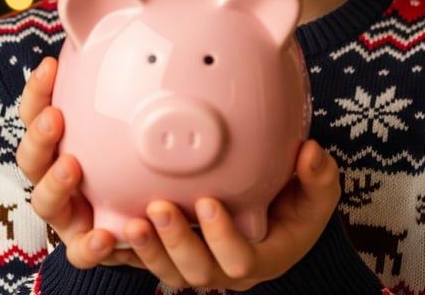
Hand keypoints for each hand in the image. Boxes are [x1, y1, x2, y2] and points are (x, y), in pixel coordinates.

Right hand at [17, 57, 128, 267]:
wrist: (147, 208)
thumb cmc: (129, 151)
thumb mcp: (126, 114)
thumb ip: (120, 78)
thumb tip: (125, 24)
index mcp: (58, 141)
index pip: (37, 112)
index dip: (37, 91)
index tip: (50, 66)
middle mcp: (55, 174)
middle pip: (31, 157)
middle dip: (38, 136)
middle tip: (54, 118)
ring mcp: (68, 212)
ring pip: (46, 202)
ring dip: (54, 184)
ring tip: (70, 168)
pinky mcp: (86, 244)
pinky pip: (81, 251)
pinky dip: (89, 246)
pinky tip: (105, 235)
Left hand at [119, 140, 340, 289]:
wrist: (274, 213)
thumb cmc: (296, 204)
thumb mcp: (316, 193)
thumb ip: (318, 177)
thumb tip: (311, 153)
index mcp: (262, 256)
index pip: (241, 260)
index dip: (223, 238)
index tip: (209, 203)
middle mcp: (224, 267)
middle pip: (196, 271)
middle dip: (176, 242)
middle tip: (159, 208)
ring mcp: (196, 263)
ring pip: (167, 270)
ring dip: (146, 248)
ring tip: (129, 221)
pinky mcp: (172, 254)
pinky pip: (145, 261)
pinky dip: (124, 250)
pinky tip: (106, 229)